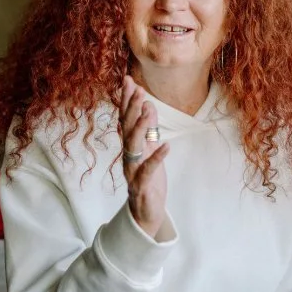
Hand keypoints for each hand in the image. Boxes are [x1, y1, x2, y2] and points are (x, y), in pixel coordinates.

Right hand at [120, 75, 168, 237]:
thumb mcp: (150, 150)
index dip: (126, 100)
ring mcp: (133, 170)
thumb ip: (148, 130)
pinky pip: (148, 169)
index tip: (128, 79)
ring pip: (133, 145)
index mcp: (130, 146)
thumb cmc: (148, 180)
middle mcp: (128, 155)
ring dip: (139, 126)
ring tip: (147, 108)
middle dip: (131, 107)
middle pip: (126, 128)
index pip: (125, 119)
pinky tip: (167, 146)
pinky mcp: (141, 185)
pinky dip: (157, 157)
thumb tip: (148, 105)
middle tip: (137, 88)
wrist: (146, 212)